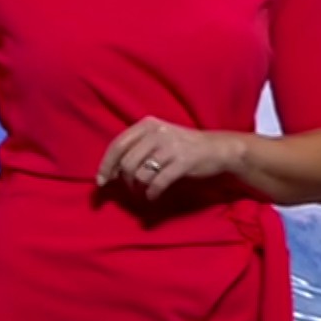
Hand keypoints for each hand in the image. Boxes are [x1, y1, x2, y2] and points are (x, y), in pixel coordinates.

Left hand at [98, 117, 240, 200]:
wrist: (218, 149)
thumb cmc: (183, 146)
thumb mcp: (158, 139)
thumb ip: (135, 150)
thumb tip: (109, 173)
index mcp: (148, 124)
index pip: (117, 145)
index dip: (106, 166)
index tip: (102, 182)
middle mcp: (158, 132)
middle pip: (127, 163)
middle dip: (126, 181)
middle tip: (132, 189)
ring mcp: (171, 146)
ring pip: (141, 174)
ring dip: (139, 188)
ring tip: (144, 191)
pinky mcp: (183, 161)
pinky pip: (158, 182)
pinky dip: (152, 193)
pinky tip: (154, 196)